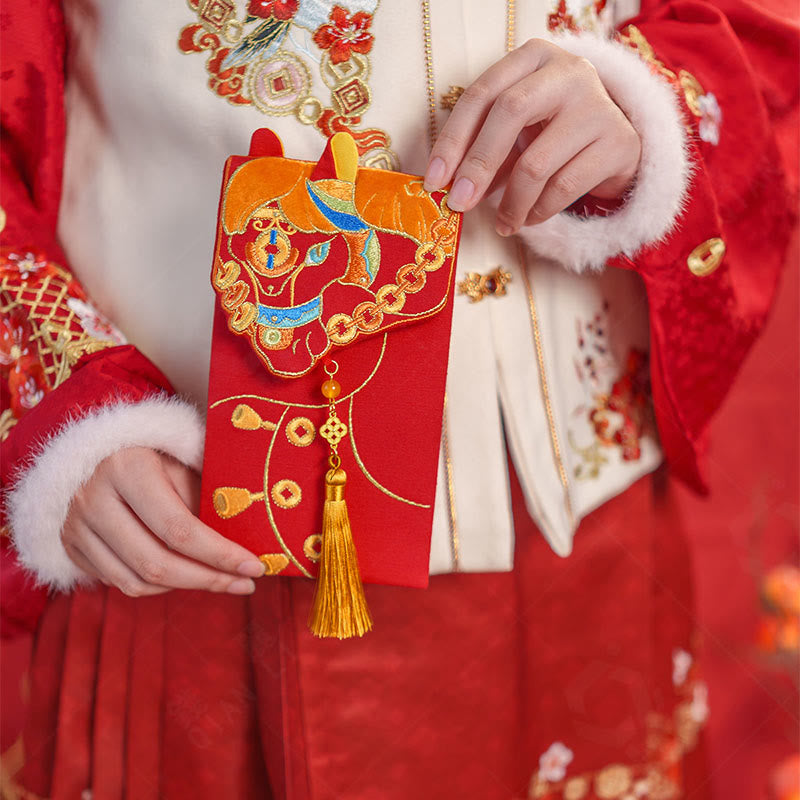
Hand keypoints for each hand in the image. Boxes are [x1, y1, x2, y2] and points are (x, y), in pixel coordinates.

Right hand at [62, 447, 265, 596]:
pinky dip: (157, 585)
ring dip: (186, 586)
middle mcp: (92, 498)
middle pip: (157, 563)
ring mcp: (75, 526)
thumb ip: (211, 499)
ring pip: (137, 581)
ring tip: (219, 578)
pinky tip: (184, 572)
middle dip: (208, 579)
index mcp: (127, 468)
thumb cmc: (159, 454)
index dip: (220, 555)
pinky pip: (119, 582)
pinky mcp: (70, 546)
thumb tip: (248, 544)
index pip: (179, 529)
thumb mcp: (186, 463)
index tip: (255, 567)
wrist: (101, 451)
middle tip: (245, 583)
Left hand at [423, 38, 640, 235]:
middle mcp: (569, 71)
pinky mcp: (618, 143)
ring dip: (510, 204)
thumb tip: (447, 186)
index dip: (453, 140)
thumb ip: (484, 148)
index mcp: (533, 58)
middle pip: (509, 113)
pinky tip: (528, 219)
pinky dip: (537, 212)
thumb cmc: (552, 134)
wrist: (616, 145)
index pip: (482, 94)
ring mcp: (598, 105)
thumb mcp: (516, 130)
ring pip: (536, 163)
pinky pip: (562, 188)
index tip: (433, 180)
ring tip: (503, 223)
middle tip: (460, 204)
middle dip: (477, 166)